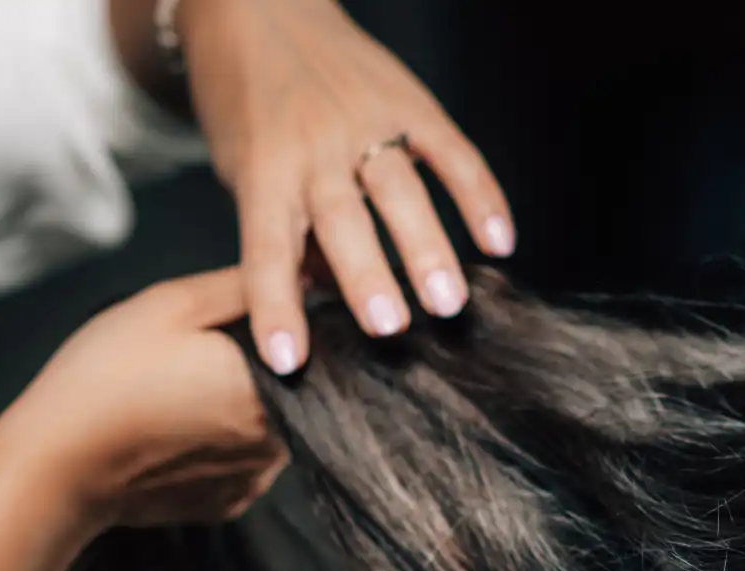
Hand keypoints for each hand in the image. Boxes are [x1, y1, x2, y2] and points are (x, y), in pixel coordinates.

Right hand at [4, 266, 286, 530]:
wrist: (58, 464)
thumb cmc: (111, 373)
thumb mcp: (173, 304)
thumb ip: (244, 288)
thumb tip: (301, 278)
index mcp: (276, 385)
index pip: (312, 349)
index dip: (282, 329)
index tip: (241, 321)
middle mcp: (281, 441)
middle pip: (293, 390)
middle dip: (259, 368)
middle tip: (199, 357)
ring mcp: (257, 479)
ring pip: (269, 428)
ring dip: (241, 409)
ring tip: (185, 393)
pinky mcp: (230, 504)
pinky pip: (242, 463)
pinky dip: (221, 445)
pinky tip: (180, 431)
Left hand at [175, 0, 514, 373]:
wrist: (255, 7)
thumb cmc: (245, 106)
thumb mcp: (243, 169)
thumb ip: (287, 229)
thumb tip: (330, 299)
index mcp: (263, 168)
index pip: (266, 247)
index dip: (276, 305)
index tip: (286, 361)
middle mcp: (314, 145)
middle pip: (343, 218)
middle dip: (367, 275)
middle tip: (391, 328)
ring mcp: (365, 120)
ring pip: (400, 189)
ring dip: (427, 248)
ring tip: (450, 302)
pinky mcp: (409, 101)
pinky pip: (451, 152)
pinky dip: (478, 196)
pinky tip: (501, 243)